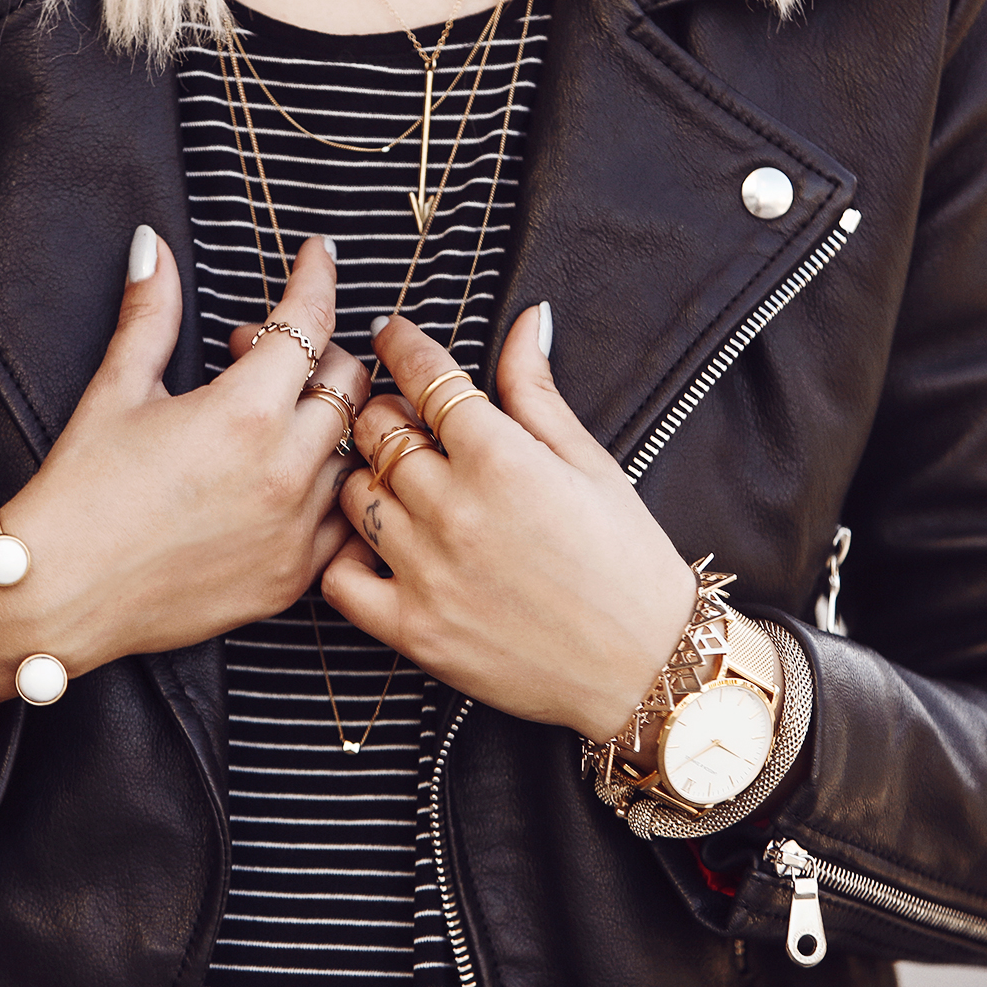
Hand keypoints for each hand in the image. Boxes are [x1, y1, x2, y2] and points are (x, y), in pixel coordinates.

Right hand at [0, 229, 365, 738]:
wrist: (59, 594)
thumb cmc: (80, 492)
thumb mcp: (115, 390)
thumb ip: (149, 314)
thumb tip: (152, 248)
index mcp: (244, 412)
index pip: (308, 322)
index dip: (317, 277)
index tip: (320, 256)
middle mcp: (285, 469)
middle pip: (349, 382)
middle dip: (317, 352)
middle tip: (260, 356)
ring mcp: (296, 528)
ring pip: (354, 451)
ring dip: (327, 421)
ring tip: (271, 419)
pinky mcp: (293, 577)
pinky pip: (346, 519)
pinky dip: (332, 488)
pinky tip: (290, 477)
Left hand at [323, 306, 694, 742]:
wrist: (647, 665)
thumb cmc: (628, 562)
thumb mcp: (591, 463)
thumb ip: (538, 392)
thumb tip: (525, 321)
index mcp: (501, 458)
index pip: (424, 376)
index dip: (401, 346)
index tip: (391, 336)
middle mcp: (454, 509)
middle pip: (375, 431)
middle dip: (383, 412)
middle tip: (401, 418)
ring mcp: (427, 572)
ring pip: (353, 496)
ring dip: (366, 479)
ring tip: (395, 484)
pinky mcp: (413, 630)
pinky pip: (339, 578)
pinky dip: (345, 556)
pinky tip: (376, 547)